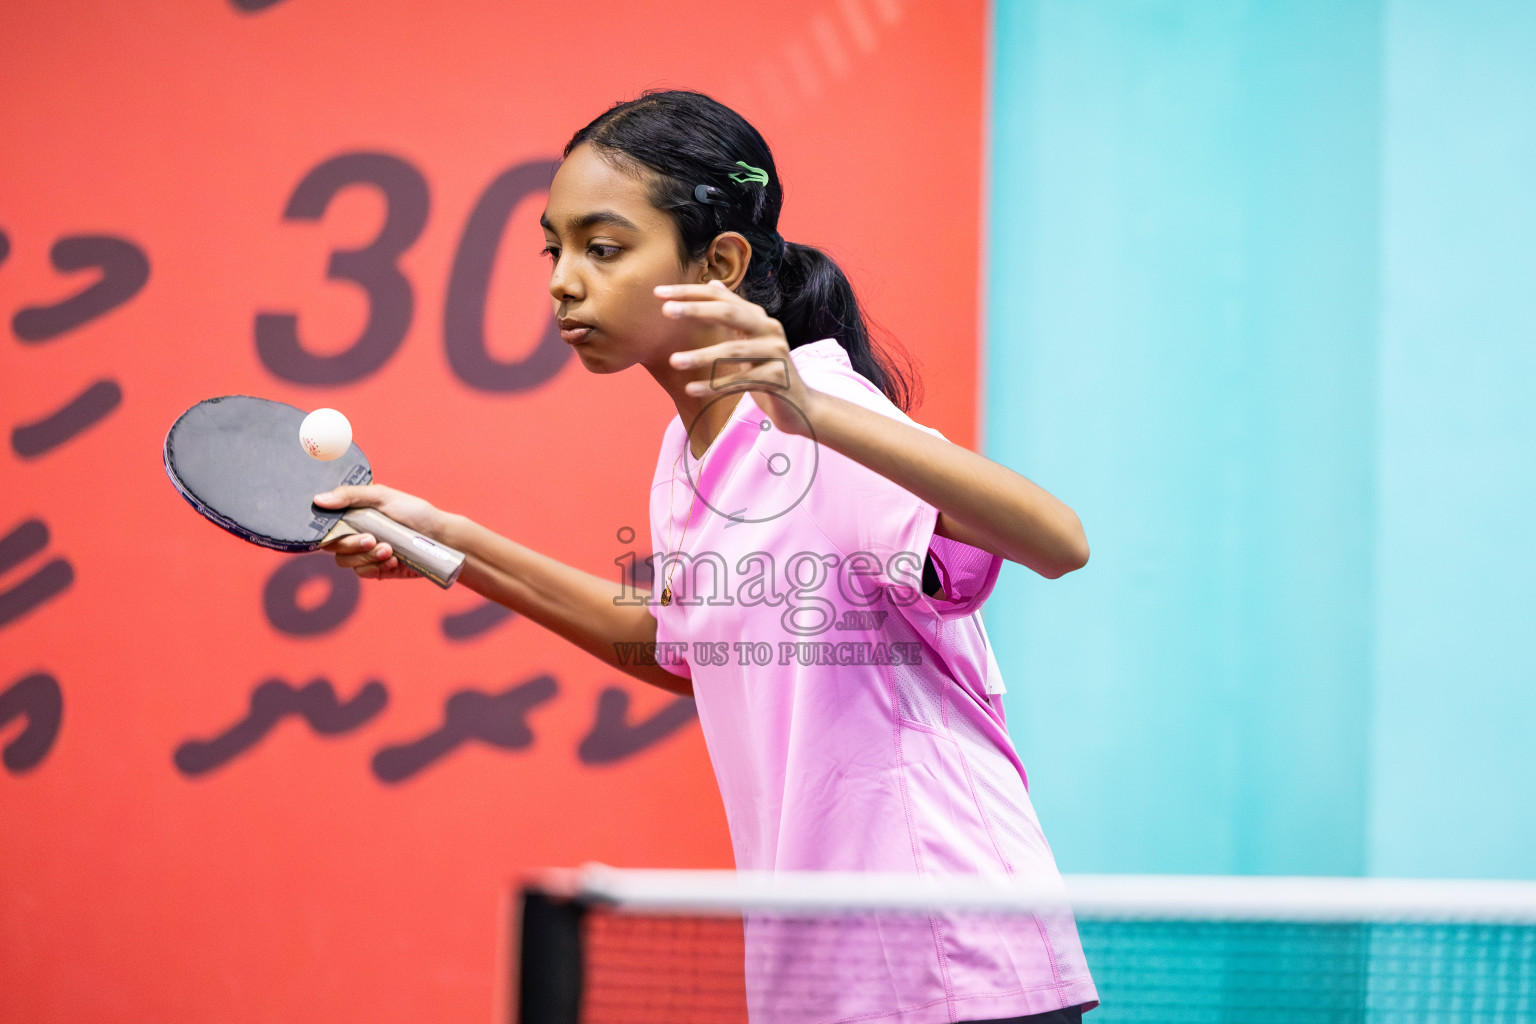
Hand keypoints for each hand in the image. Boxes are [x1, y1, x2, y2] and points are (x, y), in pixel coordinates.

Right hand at [313, 484, 445, 579]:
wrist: (440, 537)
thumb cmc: (414, 512)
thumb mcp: (383, 496)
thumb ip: (350, 495)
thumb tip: (318, 499)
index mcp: (353, 515)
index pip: (326, 526)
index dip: (326, 531)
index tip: (340, 530)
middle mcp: (355, 534)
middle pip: (333, 547)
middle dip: (352, 545)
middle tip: (373, 539)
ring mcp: (365, 553)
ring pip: (346, 562)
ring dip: (366, 557)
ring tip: (389, 550)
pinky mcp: (376, 569)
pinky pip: (363, 573)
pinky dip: (376, 567)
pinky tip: (394, 560)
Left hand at [657, 280, 820, 436]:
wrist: (800, 405)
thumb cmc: (767, 371)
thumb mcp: (749, 340)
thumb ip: (732, 313)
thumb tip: (712, 282)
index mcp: (758, 318)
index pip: (721, 297)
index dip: (690, 292)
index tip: (659, 293)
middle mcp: (769, 329)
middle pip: (729, 312)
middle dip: (696, 309)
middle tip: (665, 311)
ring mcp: (776, 353)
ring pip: (733, 350)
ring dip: (701, 356)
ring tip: (674, 361)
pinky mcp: (777, 378)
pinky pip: (740, 380)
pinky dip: (714, 385)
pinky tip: (690, 389)